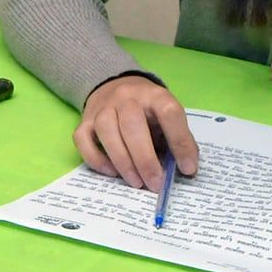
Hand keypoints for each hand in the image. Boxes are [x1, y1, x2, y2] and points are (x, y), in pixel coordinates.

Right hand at [77, 76, 199, 192]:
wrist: (114, 86)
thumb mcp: (167, 117)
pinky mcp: (84, 121)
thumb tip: (188, 169)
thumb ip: (179, 139)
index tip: (187, 168)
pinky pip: (83, 140)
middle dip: (145, 159)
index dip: (180, 142)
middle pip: (132, 125)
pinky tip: (112, 173)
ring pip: (107, 131)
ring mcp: (102, 108)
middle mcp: (127, 98)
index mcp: (155, 95)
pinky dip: (96, 159)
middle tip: (155, 184)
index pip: (170, 113)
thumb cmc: (147, 110)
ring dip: (122, 161)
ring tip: (136, 182)